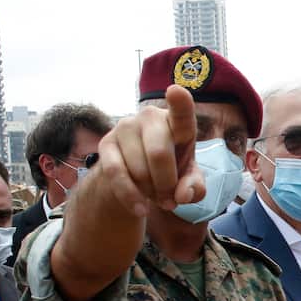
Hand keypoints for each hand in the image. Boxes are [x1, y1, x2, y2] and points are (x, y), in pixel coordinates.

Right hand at [94, 84, 204, 217]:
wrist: (137, 176)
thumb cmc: (172, 171)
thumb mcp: (189, 181)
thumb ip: (194, 188)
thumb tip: (182, 195)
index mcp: (178, 123)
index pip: (181, 112)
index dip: (180, 102)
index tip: (176, 90)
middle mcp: (150, 117)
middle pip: (159, 154)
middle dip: (166, 184)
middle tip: (170, 199)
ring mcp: (125, 126)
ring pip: (139, 169)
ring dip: (150, 192)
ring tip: (155, 195)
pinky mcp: (105, 143)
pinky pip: (117, 174)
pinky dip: (130, 196)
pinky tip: (140, 209)